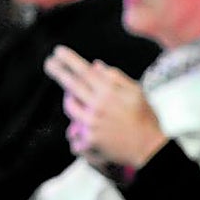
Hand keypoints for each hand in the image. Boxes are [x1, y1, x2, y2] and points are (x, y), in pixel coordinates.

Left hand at [45, 46, 166, 170]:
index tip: (58, 51)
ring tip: (77, 99)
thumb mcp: (137, 92)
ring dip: (71, 100)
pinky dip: (80, 130)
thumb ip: (117, 77)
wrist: (149, 148)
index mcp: (110, 93)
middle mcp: (98, 106)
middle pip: (72, 85)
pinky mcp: (89, 140)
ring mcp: (91, 124)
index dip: (69, 60)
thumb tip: (97, 66)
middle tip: (49, 63)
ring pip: (70, 107)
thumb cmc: (146, 119)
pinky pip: (76, 132)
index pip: (85, 72)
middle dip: (58, 71)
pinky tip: (91, 129)